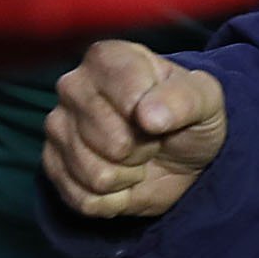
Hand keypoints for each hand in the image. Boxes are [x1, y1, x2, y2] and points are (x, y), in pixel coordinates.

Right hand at [42, 40, 229, 219]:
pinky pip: (85, 200)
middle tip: (150, 139)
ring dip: (127, 176)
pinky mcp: (52, 165)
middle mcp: (73, 86)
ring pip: (98, 175)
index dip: (157, 117)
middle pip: (113, 142)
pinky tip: (120, 179)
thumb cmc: (190, 117)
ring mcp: (58, 126)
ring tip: (134, 157)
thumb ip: (184, 98)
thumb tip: (147, 115)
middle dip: (141, 150)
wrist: (180, 156)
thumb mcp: (206, 100)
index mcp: (108, 58)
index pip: (130, 97)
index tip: (162, 113)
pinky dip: (113, 200)